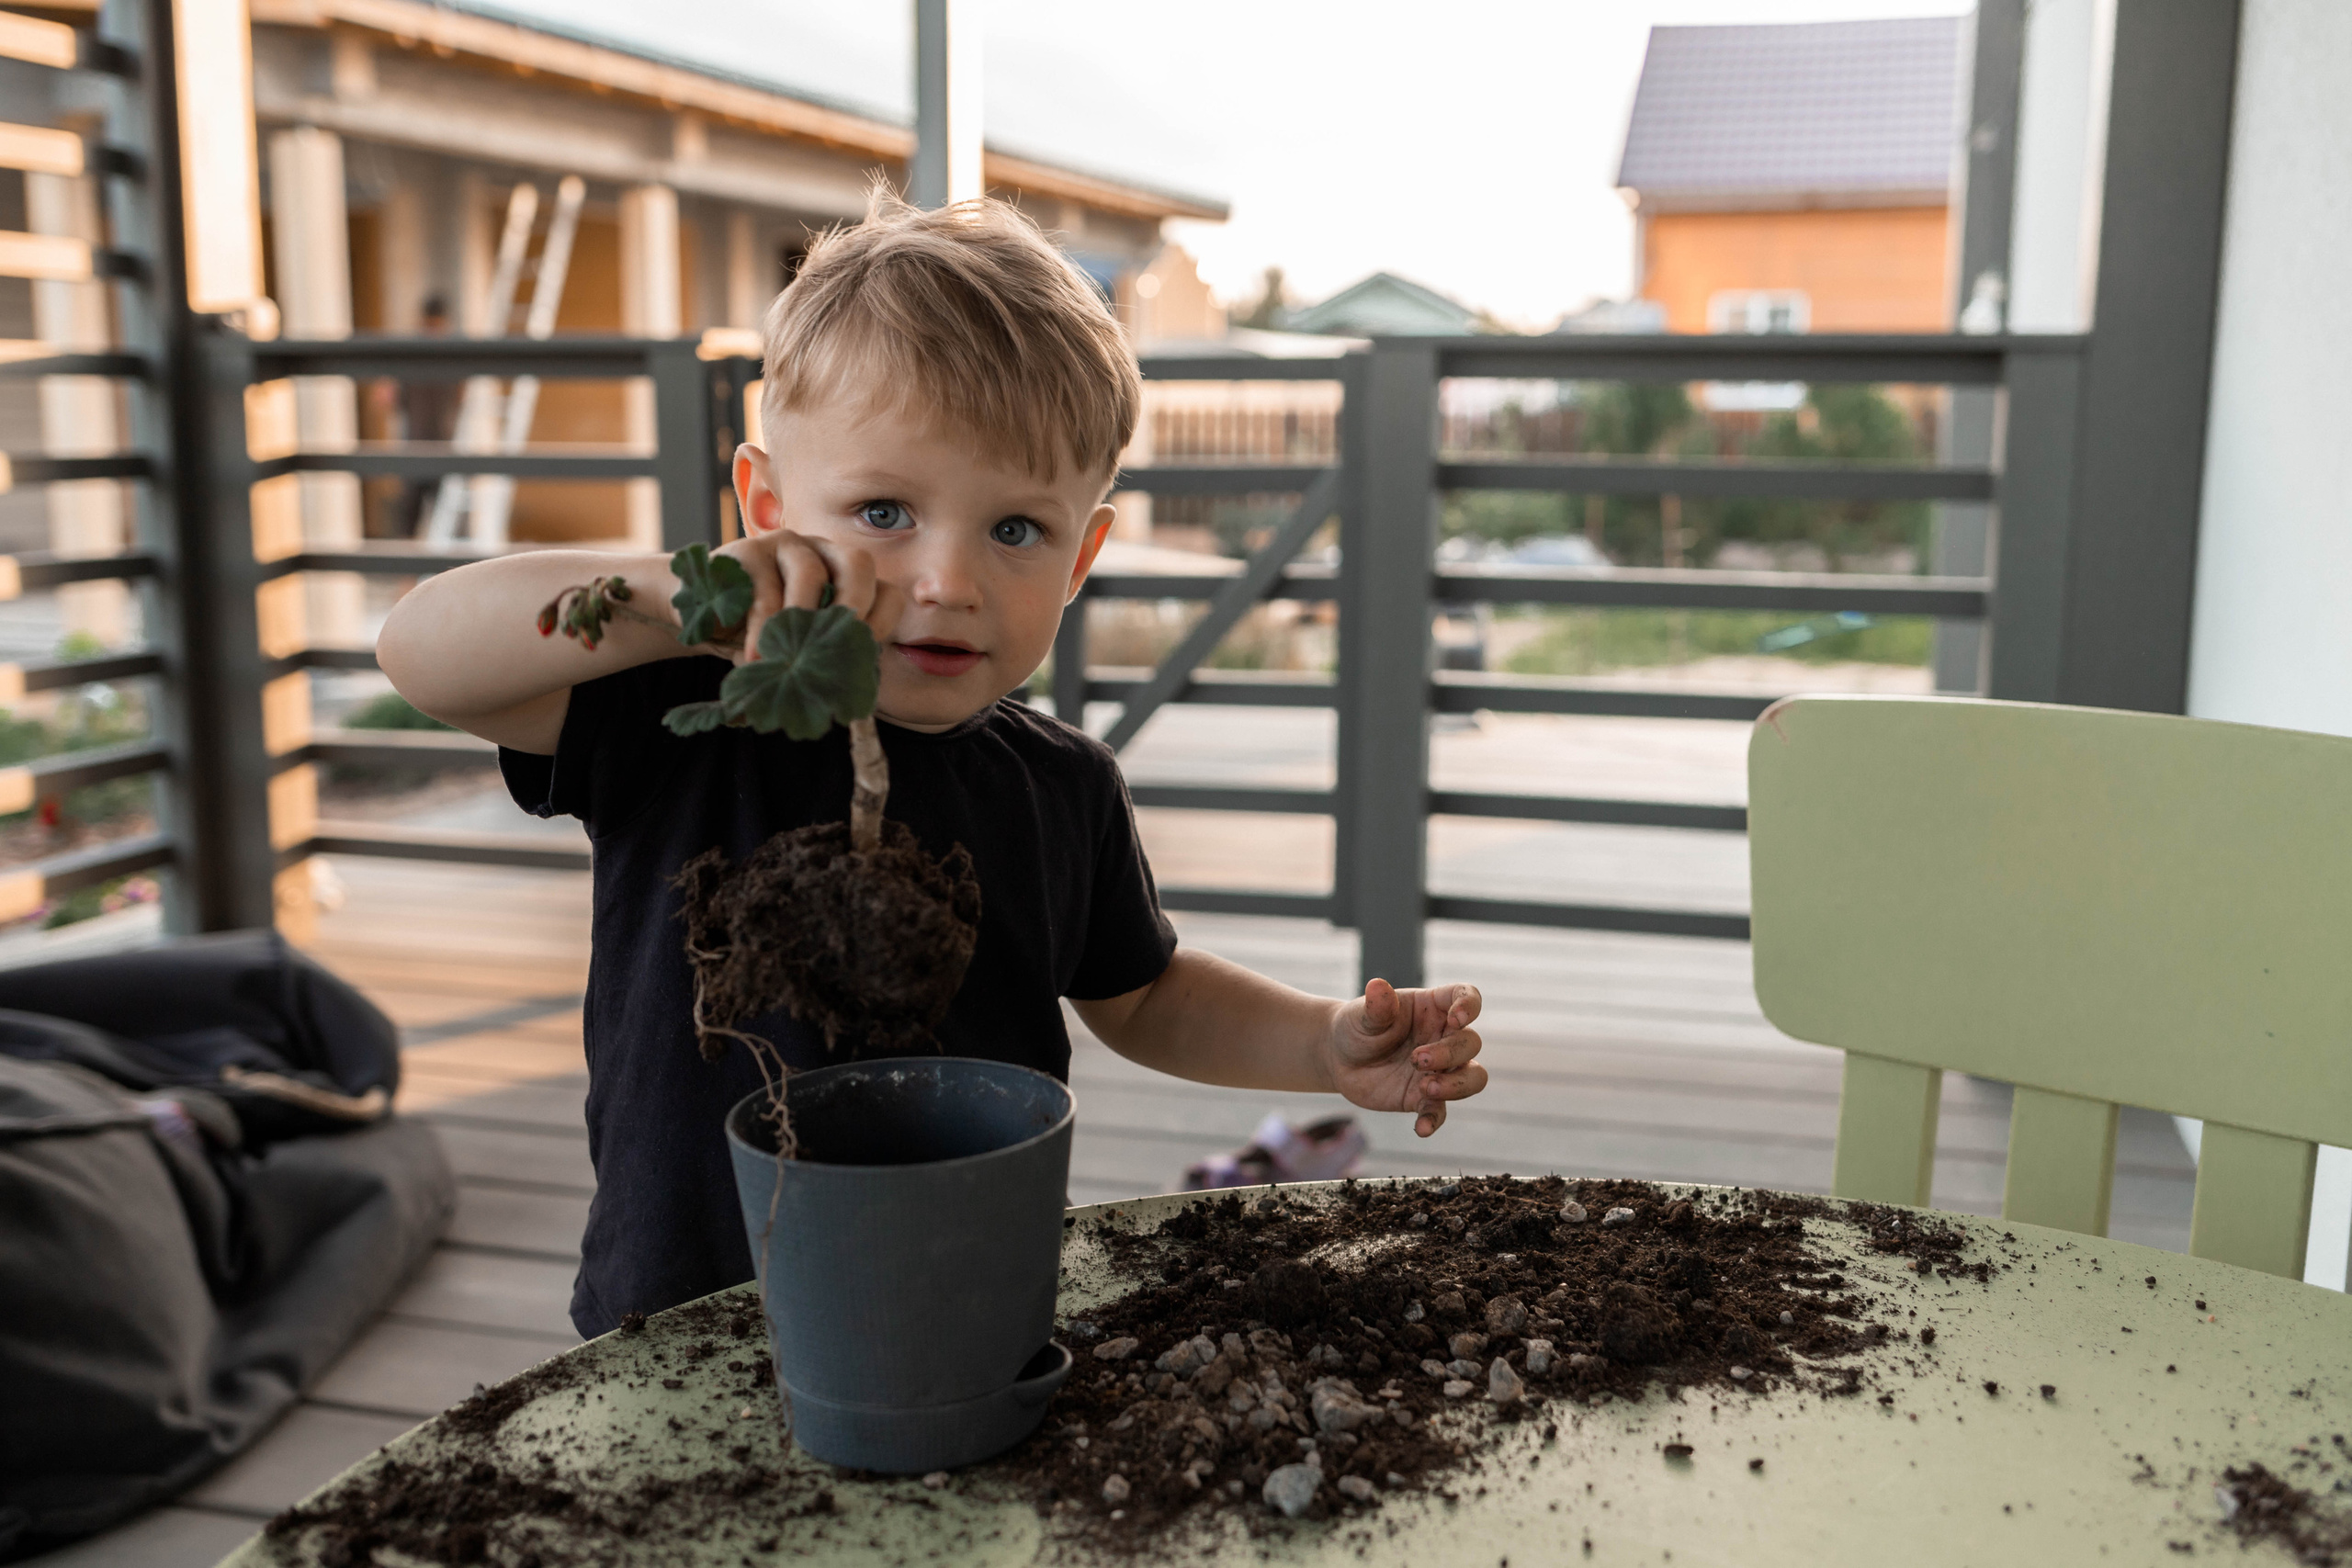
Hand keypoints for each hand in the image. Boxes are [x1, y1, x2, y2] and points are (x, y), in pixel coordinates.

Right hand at [713, 529, 901, 664]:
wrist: (702, 618)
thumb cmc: (762, 636)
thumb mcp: (800, 650)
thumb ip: (826, 661)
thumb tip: (855, 702)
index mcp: (847, 578)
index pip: (885, 589)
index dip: (882, 621)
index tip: (866, 653)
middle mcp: (823, 553)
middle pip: (857, 563)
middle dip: (855, 605)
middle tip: (840, 646)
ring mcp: (785, 545)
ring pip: (810, 573)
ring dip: (805, 620)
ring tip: (793, 658)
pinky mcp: (747, 551)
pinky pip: (763, 589)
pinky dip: (763, 628)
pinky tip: (756, 658)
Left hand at [1324, 979, 1485, 1136]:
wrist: (1340, 1059)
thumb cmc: (1357, 1027)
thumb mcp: (1361, 1014)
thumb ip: (1375, 1006)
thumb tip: (1378, 987)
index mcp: (1433, 1007)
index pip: (1467, 997)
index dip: (1470, 1006)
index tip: (1457, 1018)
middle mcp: (1444, 1037)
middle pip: (1471, 1042)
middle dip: (1450, 1053)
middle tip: (1417, 1060)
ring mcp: (1439, 1069)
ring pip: (1473, 1077)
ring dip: (1456, 1085)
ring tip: (1425, 1088)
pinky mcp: (1425, 1098)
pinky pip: (1440, 1111)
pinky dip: (1434, 1120)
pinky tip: (1422, 1128)